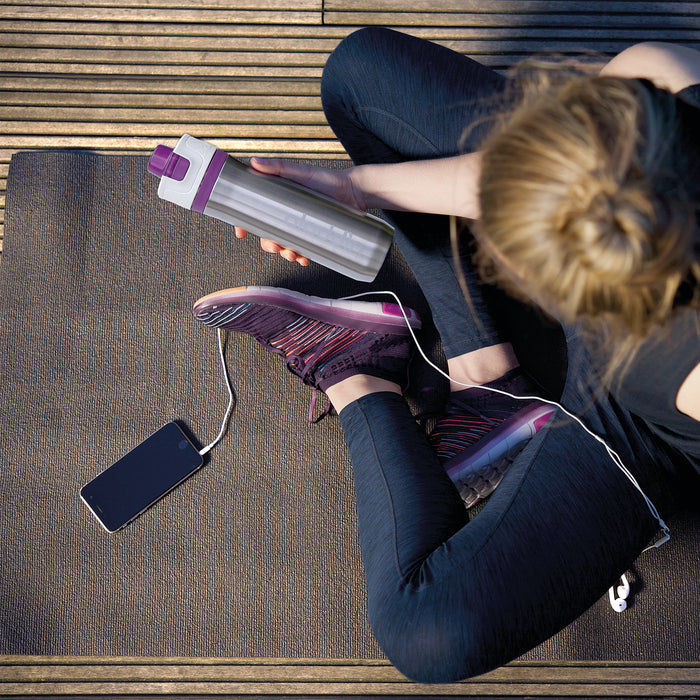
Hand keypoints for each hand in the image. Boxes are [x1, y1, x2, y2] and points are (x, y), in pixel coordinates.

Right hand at [234, 157, 364, 265]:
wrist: (354, 193)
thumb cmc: (327, 179)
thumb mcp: (301, 172)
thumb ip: (278, 167)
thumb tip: (254, 162)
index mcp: (277, 198)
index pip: (255, 212)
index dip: (245, 223)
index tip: (241, 233)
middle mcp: (286, 213)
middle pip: (267, 233)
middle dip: (268, 244)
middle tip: (276, 247)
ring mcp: (299, 225)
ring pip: (284, 244)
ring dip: (284, 253)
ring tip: (292, 254)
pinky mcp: (312, 235)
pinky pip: (302, 249)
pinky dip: (301, 256)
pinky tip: (304, 258)